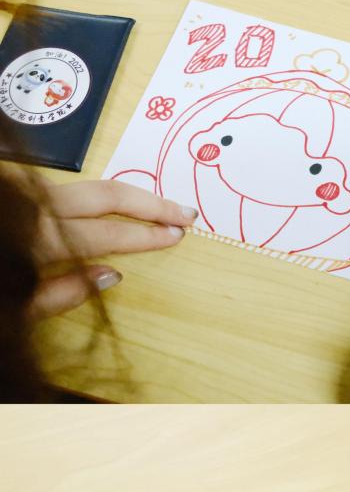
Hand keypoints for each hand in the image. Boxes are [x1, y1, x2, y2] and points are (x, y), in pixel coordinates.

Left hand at [29, 179, 197, 319]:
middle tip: (186, 213)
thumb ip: (62, 293)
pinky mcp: (26, 191)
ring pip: (93, 185)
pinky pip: (76, 188)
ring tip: (163, 207)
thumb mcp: (20, 306)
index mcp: (42, 238)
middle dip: (152, 204)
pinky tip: (125, 206)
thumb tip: (113, 275)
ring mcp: (32, 194)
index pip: (108, 233)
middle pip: (108, 196)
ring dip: (133, 196)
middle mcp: (40, 206)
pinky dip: (107, 196)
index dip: (147, 234)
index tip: (177, 235)